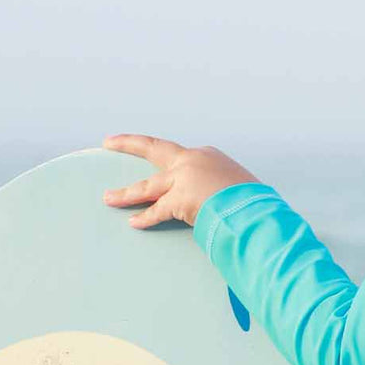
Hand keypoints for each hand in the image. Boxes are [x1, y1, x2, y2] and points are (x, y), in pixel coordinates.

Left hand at [101, 133, 259, 227]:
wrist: (254, 208)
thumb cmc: (253, 201)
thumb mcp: (239, 186)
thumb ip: (224, 189)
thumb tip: (222, 202)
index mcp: (209, 156)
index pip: (182, 157)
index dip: (171, 163)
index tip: (161, 160)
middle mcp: (192, 161)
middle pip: (154, 150)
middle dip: (129, 144)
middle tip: (110, 142)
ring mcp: (183, 179)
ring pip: (148, 185)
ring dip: (126, 193)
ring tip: (109, 197)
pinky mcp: (179, 199)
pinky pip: (157, 211)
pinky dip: (145, 218)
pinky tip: (134, 222)